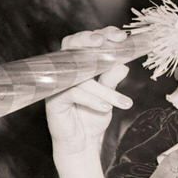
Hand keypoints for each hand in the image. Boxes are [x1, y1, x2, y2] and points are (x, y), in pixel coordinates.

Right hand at [45, 27, 133, 160]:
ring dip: (104, 88)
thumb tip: (124, 65)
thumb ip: (112, 79)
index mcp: (79, 63)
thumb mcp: (109, 96)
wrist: (83, 142)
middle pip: (73, 44)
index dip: (102, 34)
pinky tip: (105, 108)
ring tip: (123, 103)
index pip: (87, 41)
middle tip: (111, 42)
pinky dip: (92, 99)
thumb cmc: (92, 115)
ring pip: (80, 74)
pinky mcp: (53, 98)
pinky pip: (73, 92)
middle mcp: (66, 69)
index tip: (121, 37)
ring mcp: (58, 82)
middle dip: (91, 40)